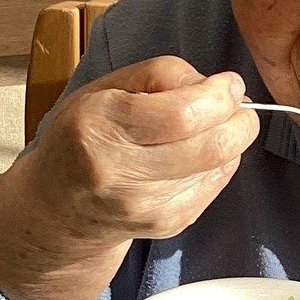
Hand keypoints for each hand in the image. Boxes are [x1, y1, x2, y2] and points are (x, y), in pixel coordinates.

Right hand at [0, 56, 259, 299]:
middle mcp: (118, 171)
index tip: (229, 84)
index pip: (182, 115)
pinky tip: (198, 155)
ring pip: (219, 165)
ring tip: (211, 127)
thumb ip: (162, 74)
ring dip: (230, 140)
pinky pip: (216, 185)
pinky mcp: (167, 224)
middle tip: (235, 106)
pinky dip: (220, 164)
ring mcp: (144, 205)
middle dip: (240, 120)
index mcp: (98, 127)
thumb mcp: (106, 88)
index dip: (220, 96)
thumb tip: (219, 87)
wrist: (59, 205)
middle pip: (212, 145)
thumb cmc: (85, 135)